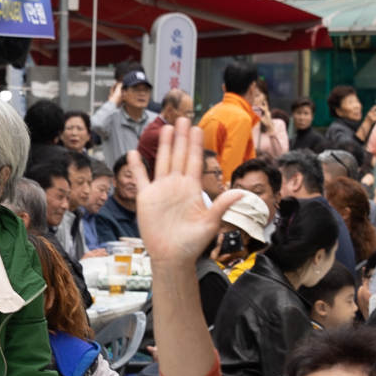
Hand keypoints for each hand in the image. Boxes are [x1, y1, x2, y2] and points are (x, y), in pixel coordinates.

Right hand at [133, 117, 245, 267]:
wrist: (172, 257)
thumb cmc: (192, 243)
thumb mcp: (210, 223)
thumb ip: (222, 205)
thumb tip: (241, 192)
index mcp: (192, 189)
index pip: (194, 161)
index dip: (196, 145)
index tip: (198, 128)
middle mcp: (177, 185)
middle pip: (179, 156)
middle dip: (182, 138)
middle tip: (184, 118)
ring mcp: (161, 190)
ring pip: (163, 162)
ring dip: (164, 146)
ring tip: (167, 128)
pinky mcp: (146, 198)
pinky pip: (141, 178)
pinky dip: (137, 166)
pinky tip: (135, 153)